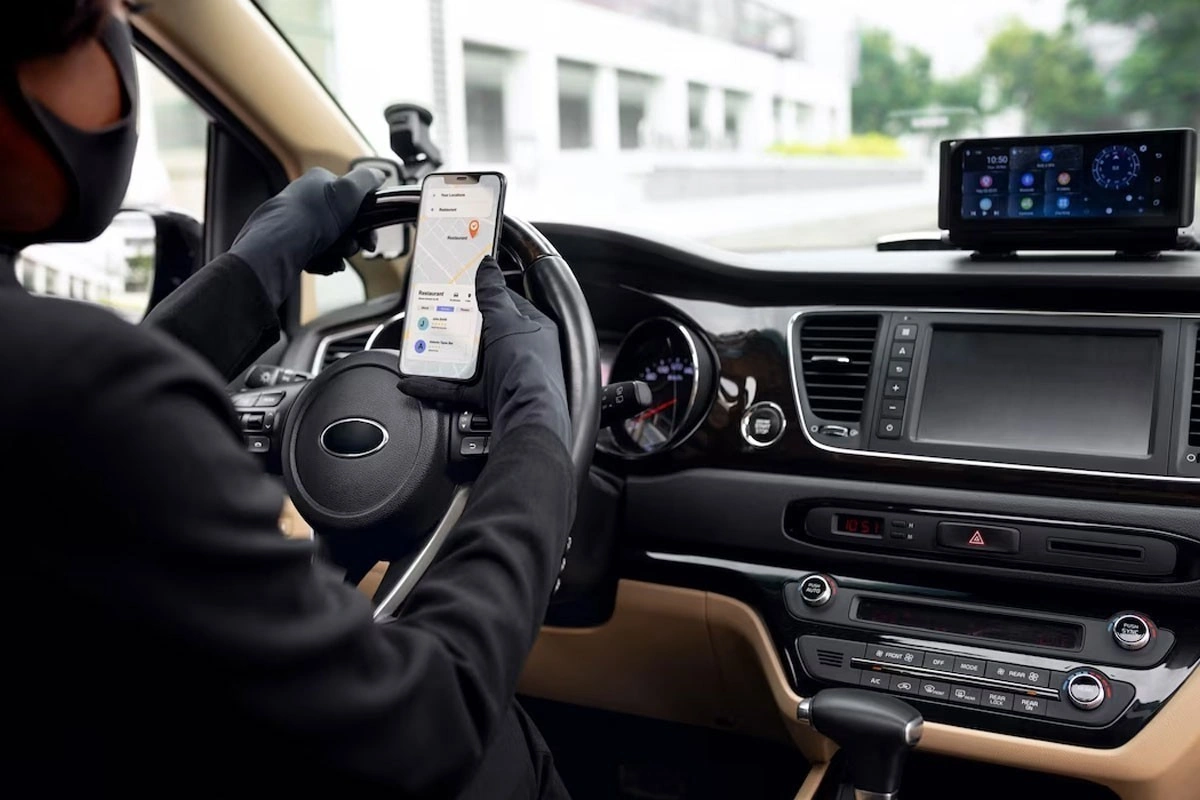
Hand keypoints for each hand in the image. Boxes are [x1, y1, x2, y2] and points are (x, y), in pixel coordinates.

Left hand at [229, 166, 384, 307]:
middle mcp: (305, 198)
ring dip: (339, 252)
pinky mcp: (289, 242)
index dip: (366, 218)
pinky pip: (315, 254)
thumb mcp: (350, 189)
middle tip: (351, 247)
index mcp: (318, 181)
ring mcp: (296, 221)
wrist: (280, 246)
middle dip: (352, 239)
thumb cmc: (313, 216)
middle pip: (343, 222)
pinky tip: (324, 264)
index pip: (351, 197)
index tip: (370, 236)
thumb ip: (367, 179)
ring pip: (331, 240)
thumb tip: (378, 175)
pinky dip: (324, 261)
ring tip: (335, 257)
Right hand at [399, 257, 569, 450]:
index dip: (485, 291)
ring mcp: (505, 374)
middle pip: (486, 332)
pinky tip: (414, 380)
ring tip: (423, 343)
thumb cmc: (527, 368)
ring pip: (470, 360)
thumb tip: (487, 265)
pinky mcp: (490, 396)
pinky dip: (436, 384)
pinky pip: (458, 388)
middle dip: (461, 324)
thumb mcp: (506, 321)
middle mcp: (521, 351)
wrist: (526, 418)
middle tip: (436, 311)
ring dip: (447, 354)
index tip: (462, 283)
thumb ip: (492, 293)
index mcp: (533, 328)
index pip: (508, 302)